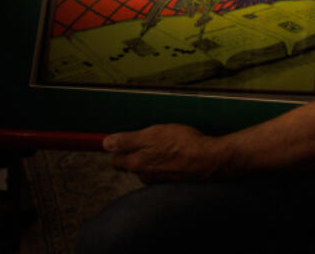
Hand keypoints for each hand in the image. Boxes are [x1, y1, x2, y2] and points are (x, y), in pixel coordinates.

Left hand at [104, 124, 227, 183]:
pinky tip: (178, 154)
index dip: (122, 147)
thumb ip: (127, 140)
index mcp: (135, 164)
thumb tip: (105, 144)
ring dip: (154, 157)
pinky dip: (167, 163)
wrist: (209, 159)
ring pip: (148, 167)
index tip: (130, 139)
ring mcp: (158, 180)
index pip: (116, 160)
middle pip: (132, 164)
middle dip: (137, 153)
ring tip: (169, 145)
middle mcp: (144, 175)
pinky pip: (163, 171)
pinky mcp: (172, 180)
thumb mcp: (152, 134)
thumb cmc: (182, 144)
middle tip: (153, 138)